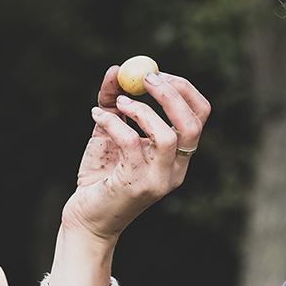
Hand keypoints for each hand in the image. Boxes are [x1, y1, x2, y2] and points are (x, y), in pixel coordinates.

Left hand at [60, 66, 210, 241]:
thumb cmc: (101, 174)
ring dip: (141, 111)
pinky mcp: (136, 185)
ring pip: (167, 137)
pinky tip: (96, 116)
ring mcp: (159, 180)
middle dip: (170, 95)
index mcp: (178, 155)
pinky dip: (113, 123)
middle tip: (145, 79)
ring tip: (119, 103)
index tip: (156, 73)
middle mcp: (176, 169)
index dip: (182, 89)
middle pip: (192, 124)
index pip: (200, 115)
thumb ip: (114, 100)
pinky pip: (131, 143)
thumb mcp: (109, 131)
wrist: (86, 216)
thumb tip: (117, 69)